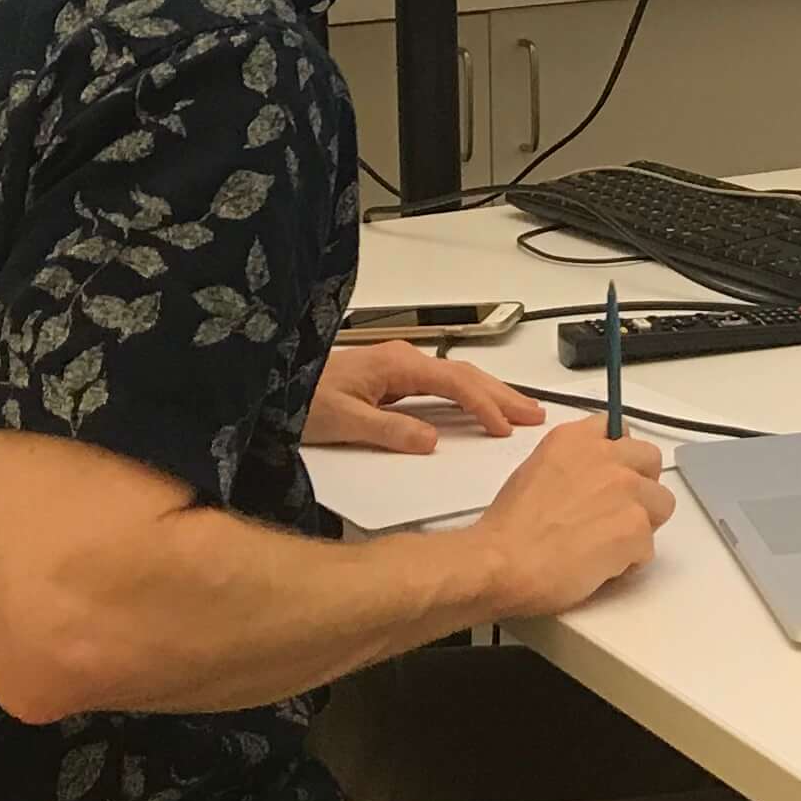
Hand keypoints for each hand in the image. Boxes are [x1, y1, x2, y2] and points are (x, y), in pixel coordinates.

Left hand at [308, 340, 549, 453]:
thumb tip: (432, 440)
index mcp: (396, 364)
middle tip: (535, 415)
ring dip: (487, 394)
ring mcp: (395, 369)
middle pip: (465, 374)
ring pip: (454, 378)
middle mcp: (400, 360)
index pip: (455, 382)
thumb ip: (389, 431)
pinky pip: (438, 387)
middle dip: (502, 394)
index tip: (505, 428)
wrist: (265, 384)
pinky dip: (465, 397)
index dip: (484, 405)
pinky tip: (475, 410)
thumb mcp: (342, 421)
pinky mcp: (387, 381)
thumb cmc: (298, 398)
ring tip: (517, 412)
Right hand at [467, 416, 673, 616]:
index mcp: (576, 439)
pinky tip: (601, 566)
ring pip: (662, 503)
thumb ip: (573, 465)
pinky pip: (650, 545)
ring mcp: (625, 490)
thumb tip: (590, 480)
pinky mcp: (635, 527)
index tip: (613, 474)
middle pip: (651, 461)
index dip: (620, 456)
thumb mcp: (536, 471)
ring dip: (642, 524)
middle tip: (616, 512)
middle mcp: (606, 456)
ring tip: (608, 544)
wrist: (501, 562)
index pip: (619, 430)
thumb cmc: (509, 528)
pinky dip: (631, 560)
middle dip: (641, 485)